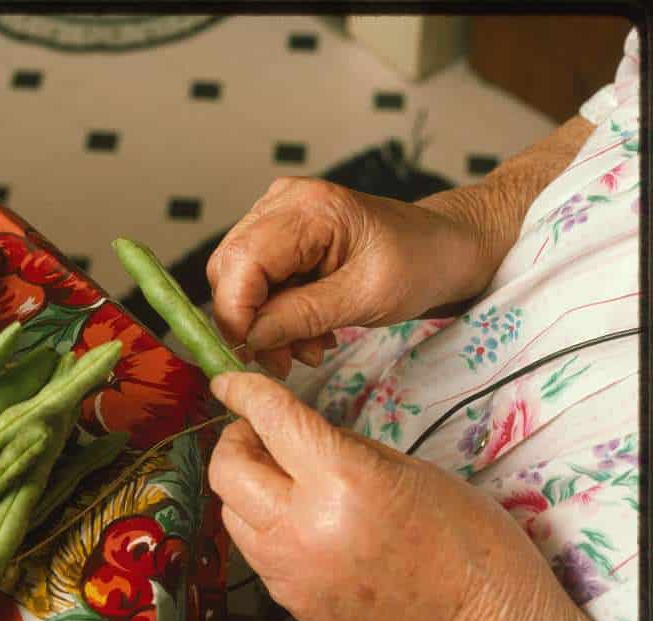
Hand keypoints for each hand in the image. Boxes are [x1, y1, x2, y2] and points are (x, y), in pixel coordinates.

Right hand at [206, 177, 501, 378]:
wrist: (447, 248)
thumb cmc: (422, 262)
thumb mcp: (367, 298)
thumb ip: (302, 316)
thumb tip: (250, 339)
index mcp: (308, 208)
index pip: (241, 262)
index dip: (235, 314)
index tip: (250, 355)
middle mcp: (283, 202)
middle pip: (230, 269)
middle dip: (249, 323)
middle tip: (282, 360)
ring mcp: (280, 216)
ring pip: (238, 279)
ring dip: (264, 324)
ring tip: (306, 348)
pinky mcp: (283, 235)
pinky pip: (258, 280)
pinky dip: (276, 314)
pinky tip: (308, 331)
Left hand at [208, 371, 633, 620]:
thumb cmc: (469, 542)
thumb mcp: (408, 470)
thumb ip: (341, 448)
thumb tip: (295, 432)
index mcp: (343, 481)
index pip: (271, 418)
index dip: (243, 390)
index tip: (230, 381)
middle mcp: (304, 527)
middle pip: (226, 470)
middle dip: (236, 440)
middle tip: (262, 433)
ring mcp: (292, 571)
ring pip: (230, 512)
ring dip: (245, 485)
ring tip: (281, 478)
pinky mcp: (291, 601)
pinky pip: (254, 550)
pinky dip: (263, 524)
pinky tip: (297, 519)